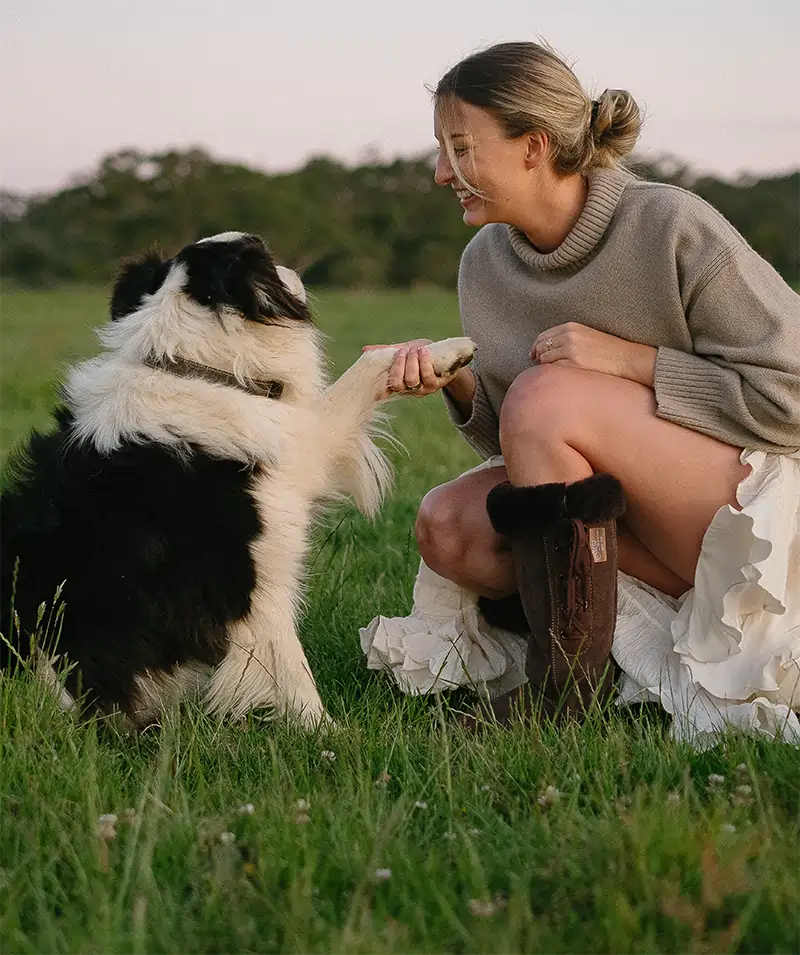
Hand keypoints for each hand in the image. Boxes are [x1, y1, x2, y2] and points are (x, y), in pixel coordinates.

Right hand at [361, 339, 458, 397]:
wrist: (445, 354)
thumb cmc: (420, 353)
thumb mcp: (402, 350)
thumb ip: (386, 351)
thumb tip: (365, 350)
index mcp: (397, 383)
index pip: (384, 390)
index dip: (379, 388)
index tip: (377, 378)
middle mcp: (408, 390)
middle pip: (397, 384)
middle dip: (398, 366)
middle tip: (403, 351)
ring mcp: (422, 389)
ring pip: (411, 380)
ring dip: (411, 363)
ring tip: (414, 350)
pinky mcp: (436, 385)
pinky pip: (427, 376)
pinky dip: (423, 362)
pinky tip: (423, 351)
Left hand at [531, 323, 655, 387]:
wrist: (626, 359)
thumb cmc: (609, 350)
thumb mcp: (587, 335)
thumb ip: (568, 338)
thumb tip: (548, 349)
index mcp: (571, 327)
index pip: (544, 336)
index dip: (536, 346)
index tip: (533, 354)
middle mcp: (569, 337)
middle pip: (541, 347)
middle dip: (537, 357)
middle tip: (538, 365)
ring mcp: (571, 351)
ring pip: (545, 360)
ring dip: (544, 367)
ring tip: (551, 372)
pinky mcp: (574, 365)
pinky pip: (554, 370)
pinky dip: (553, 374)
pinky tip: (558, 377)